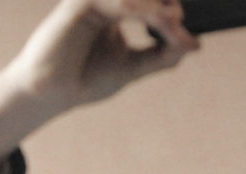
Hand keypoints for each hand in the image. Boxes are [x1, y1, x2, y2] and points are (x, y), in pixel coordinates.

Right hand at [0, 0, 198, 168]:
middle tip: (181, 27)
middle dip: (167, 11)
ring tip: (172, 22)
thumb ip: (161, 55)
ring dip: (155, 8)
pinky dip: (134, 7)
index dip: (173, 20)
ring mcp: (93, 1)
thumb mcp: (131, 68)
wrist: (52, 93)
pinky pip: (114, 1)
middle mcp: (107, 2)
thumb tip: (194, 44)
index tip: (190, 41)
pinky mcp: (79, 4)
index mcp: (119, 12)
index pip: (153, 5)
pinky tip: (148, 17)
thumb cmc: (84, 80)